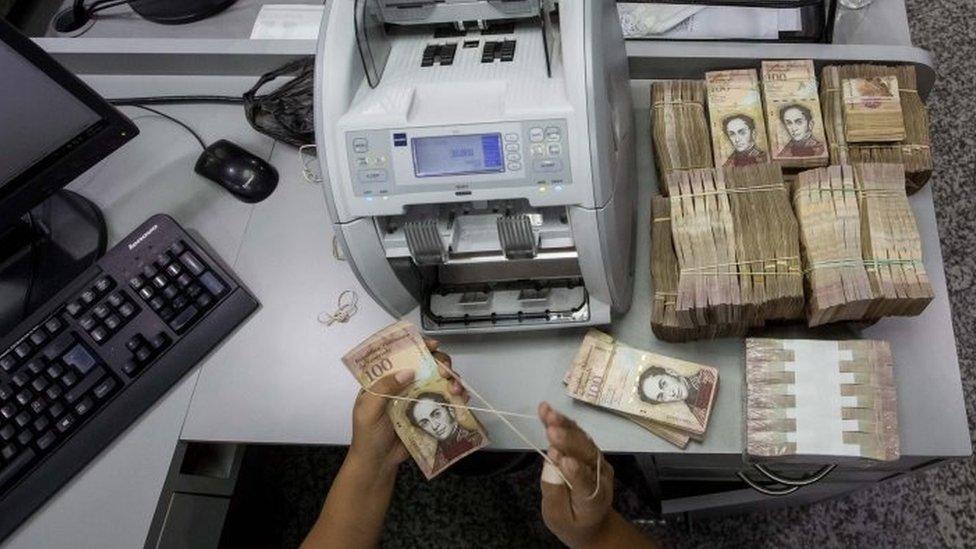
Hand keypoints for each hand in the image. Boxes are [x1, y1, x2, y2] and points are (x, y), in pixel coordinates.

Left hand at [347, 338, 465, 475]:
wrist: (378, 462)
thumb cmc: (367, 435)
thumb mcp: (368, 409)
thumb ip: (384, 388)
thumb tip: (408, 371)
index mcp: (387, 378)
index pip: (403, 354)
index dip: (418, 345)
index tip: (432, 345)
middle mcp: (405, 384)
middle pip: (427, 364)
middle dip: (441, 363)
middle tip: (445, 372)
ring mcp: (419, 397)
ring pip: (440, 380)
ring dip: (452, 379)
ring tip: (456, 388)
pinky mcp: (429, 412)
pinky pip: (446, 400)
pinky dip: (457, 396)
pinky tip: (461, 398)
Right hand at [538, 402, 614, 548]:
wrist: (592, 518)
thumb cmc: (571, 521)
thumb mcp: (557, 518)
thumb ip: (555, 493)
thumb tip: (552, 460)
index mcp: (593, 499)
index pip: (586, 484)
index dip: (576, 472)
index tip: (564, 461)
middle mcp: (600, 475)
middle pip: (585, 455)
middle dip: (568, 442)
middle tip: (552, 431)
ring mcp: (596, 460)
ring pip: (581, 439)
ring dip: (564, 425)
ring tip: (546, 412)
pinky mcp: (588, 450)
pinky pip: (576, 433)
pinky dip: (562, 421)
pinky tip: (546, 410)